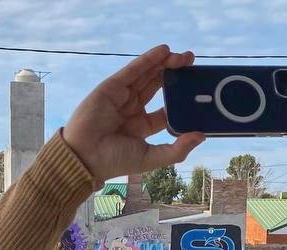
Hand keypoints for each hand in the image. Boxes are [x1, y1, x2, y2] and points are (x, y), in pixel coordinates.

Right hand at [63, 45, 203, 183]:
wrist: (85, 156)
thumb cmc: (114, 160)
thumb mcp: (151, 157)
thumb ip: (177, 149)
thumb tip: (201, 136)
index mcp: (142, 127)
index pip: (166, 109)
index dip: (181, 100)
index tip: (197, 92)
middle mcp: (133, 109)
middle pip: (158, 87)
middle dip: (175, 74)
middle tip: (193, 64)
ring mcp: (122, 96)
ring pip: (148, 75)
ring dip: (165, 63)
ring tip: (184, 56)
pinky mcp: (112, 86)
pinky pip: (134, 69)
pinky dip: (149, 59)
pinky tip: (164, 50)